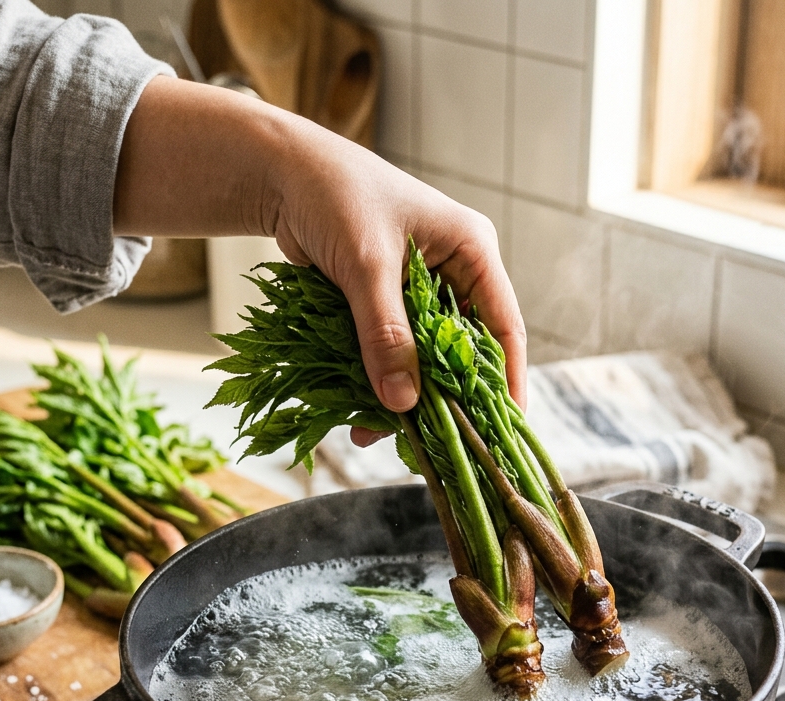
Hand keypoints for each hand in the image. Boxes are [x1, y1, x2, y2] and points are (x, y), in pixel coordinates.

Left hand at [113, 78, 525, 444]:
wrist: (278, 174)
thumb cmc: (334, 196)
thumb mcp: (366, 266)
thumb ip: (385, 334)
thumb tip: (403, 404)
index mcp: (470, 251)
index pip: (503, 324)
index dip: (506, 377)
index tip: (506, 423)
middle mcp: (451, 273)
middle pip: (462, 349)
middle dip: (446, 395)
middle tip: (437, 443)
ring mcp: (416, 292)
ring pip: (423, 358)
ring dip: (405, 395)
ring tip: (382, 434)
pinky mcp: (384, 306)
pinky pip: (390, 354)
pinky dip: (377, 382)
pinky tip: (359, 416)